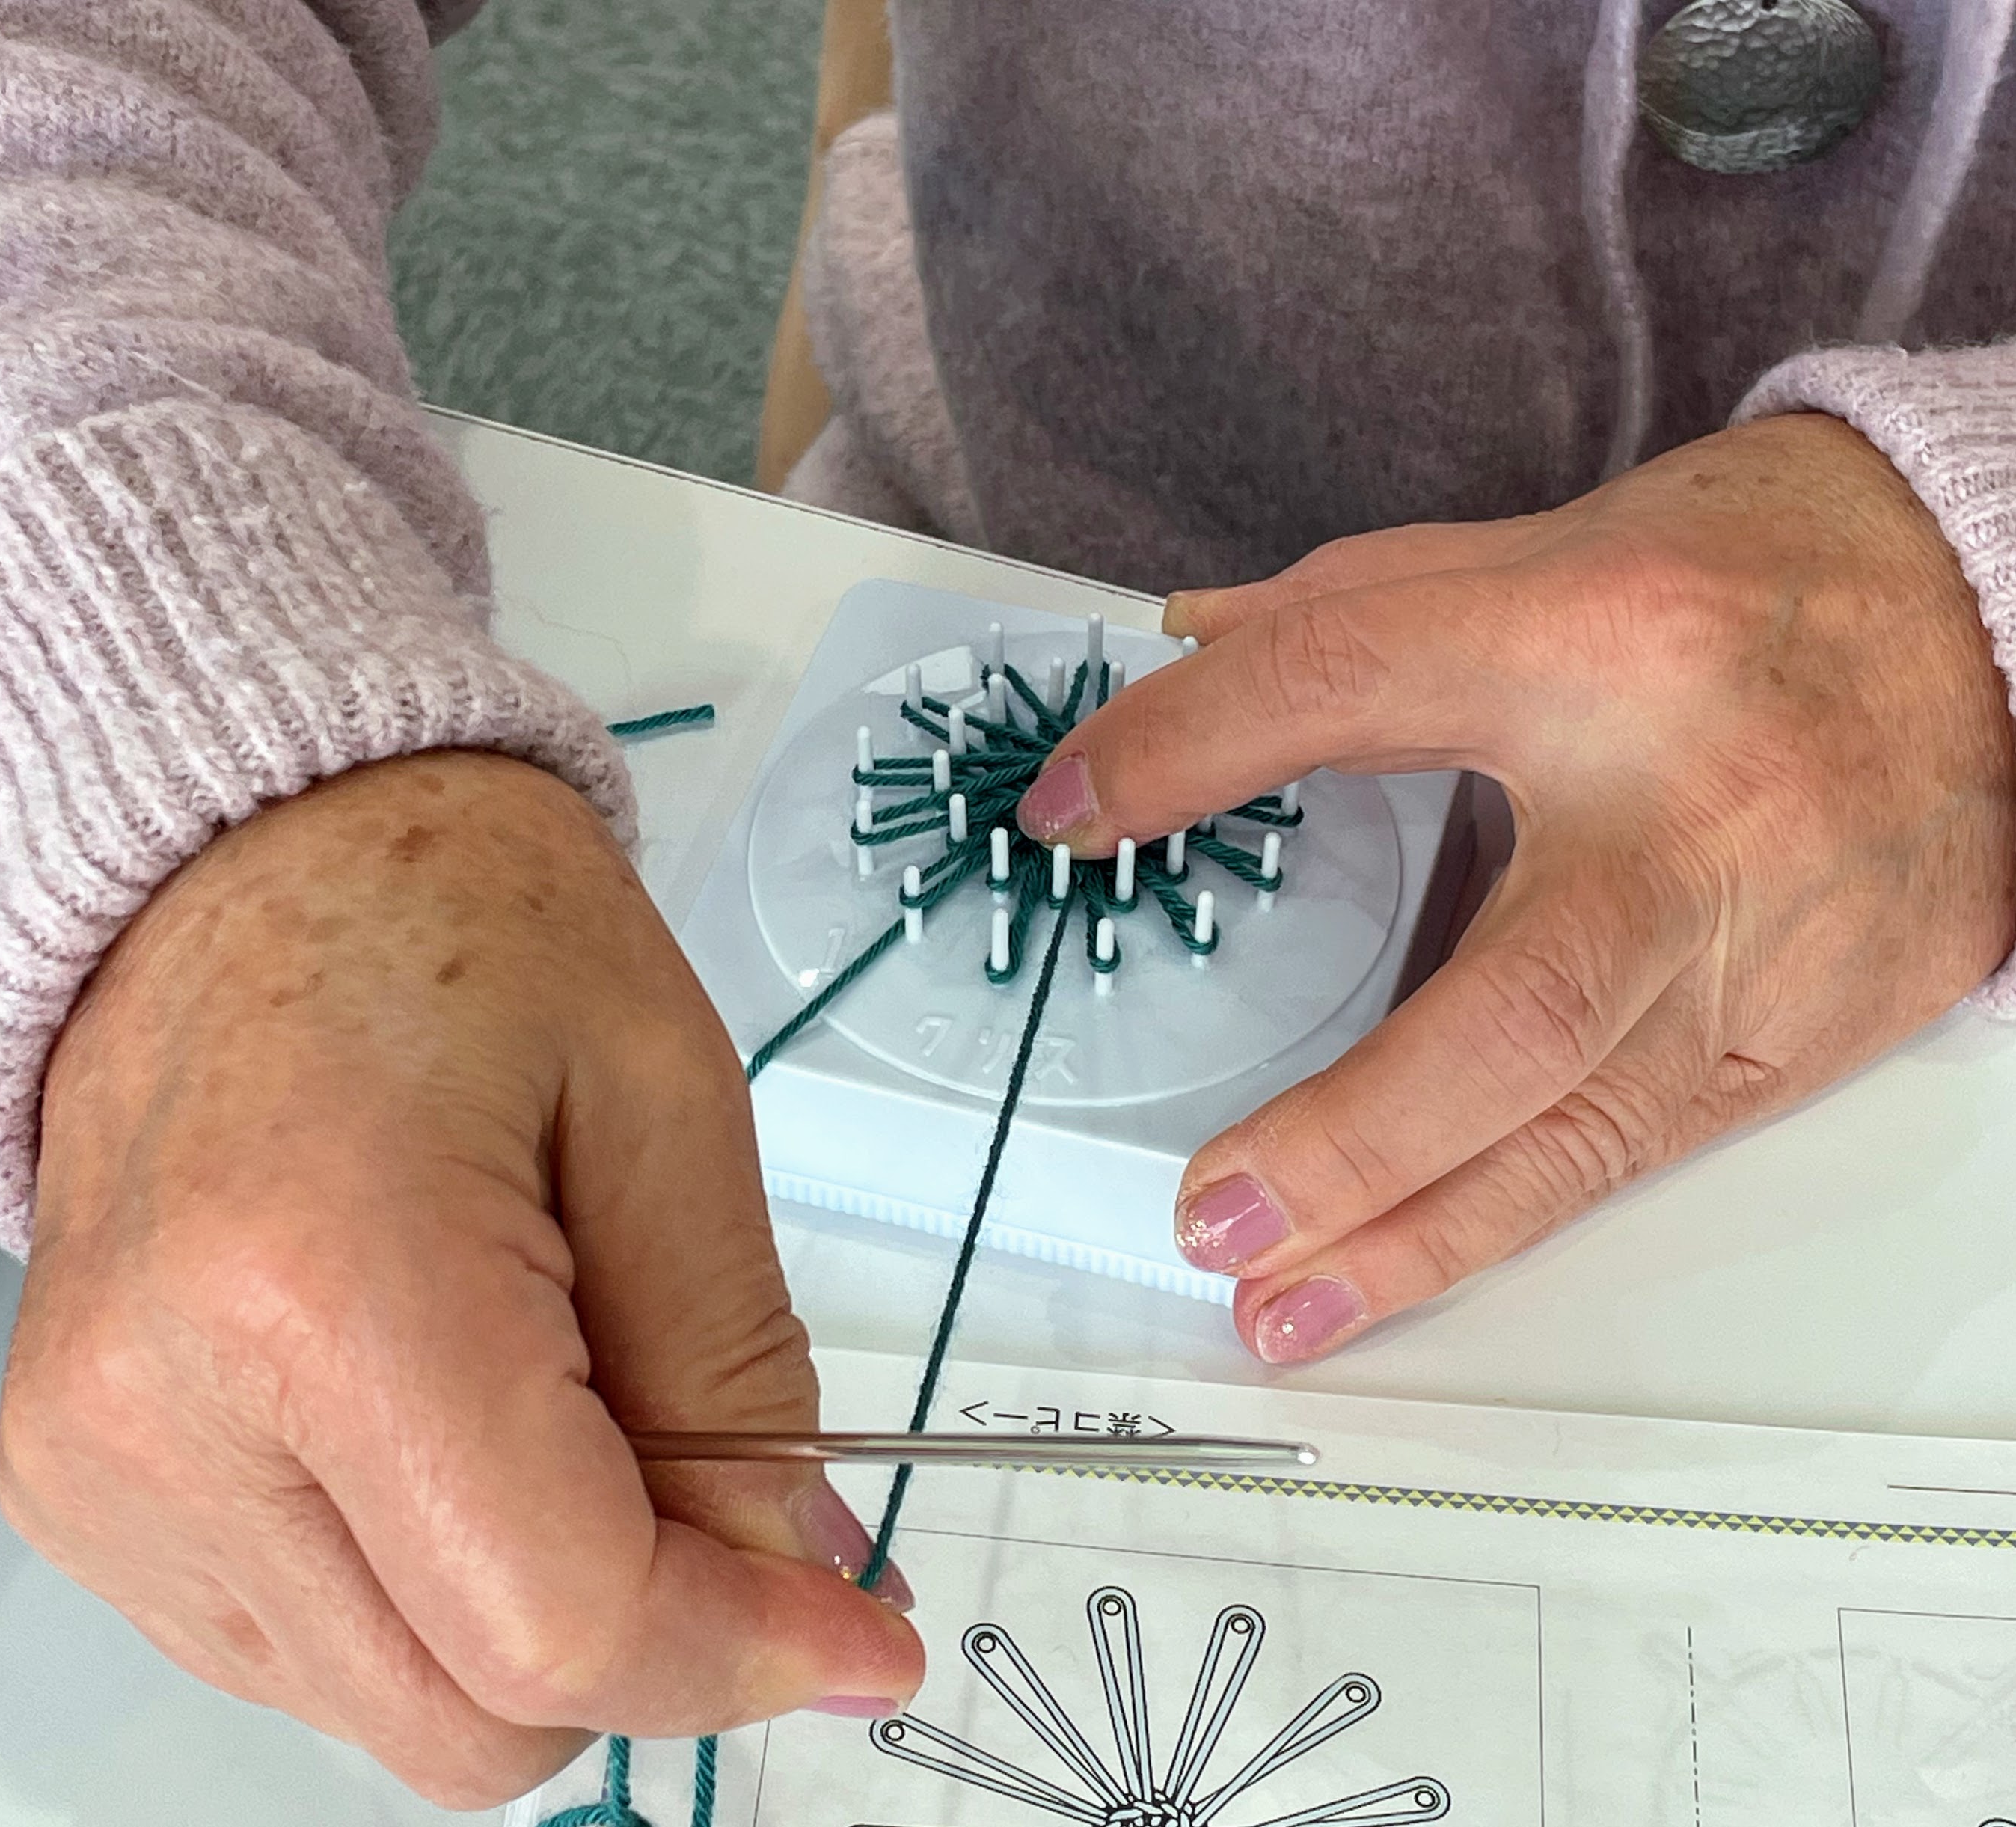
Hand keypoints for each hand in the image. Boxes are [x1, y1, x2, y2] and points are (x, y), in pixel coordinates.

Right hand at [0, 753, 921, 1806]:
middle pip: (474, 1717)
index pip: (559, 1618)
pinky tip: (456, 1419)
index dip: (737, 1653)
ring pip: (397, 1710)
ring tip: (556, 1388)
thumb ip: (740, 1371)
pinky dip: (431, 1588)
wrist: (250, 858)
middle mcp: (166, 1413)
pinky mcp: (83, 1489)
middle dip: (644, 1637)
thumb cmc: (456, 919)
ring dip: (533, 1611)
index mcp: (325, 1284)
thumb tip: (800, 1576)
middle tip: (715, 1478)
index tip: (857, 1634)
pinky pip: (312, 1653)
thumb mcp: (670, 1105)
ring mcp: (101, 1471)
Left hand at [1019, 415, 2015, 1363]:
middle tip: (1210, 1207)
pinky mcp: (1811, 1036)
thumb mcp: (1547, 549)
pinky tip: (1403, 1268)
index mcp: (1603, 639)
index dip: (1188, 747)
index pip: (1351, 684)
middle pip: (1508, 1000)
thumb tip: (1182, 653)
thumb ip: (1353, 608)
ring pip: (1579, 1131)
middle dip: (1349, 1129)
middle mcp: (1692, 813)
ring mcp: (1766, 948)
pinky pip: (1633, 1152)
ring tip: (1276, 1298)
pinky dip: (1505, 1219)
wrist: (2005, 626)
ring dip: (1412, 1235)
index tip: (1069, 811)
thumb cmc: (1765, 575)